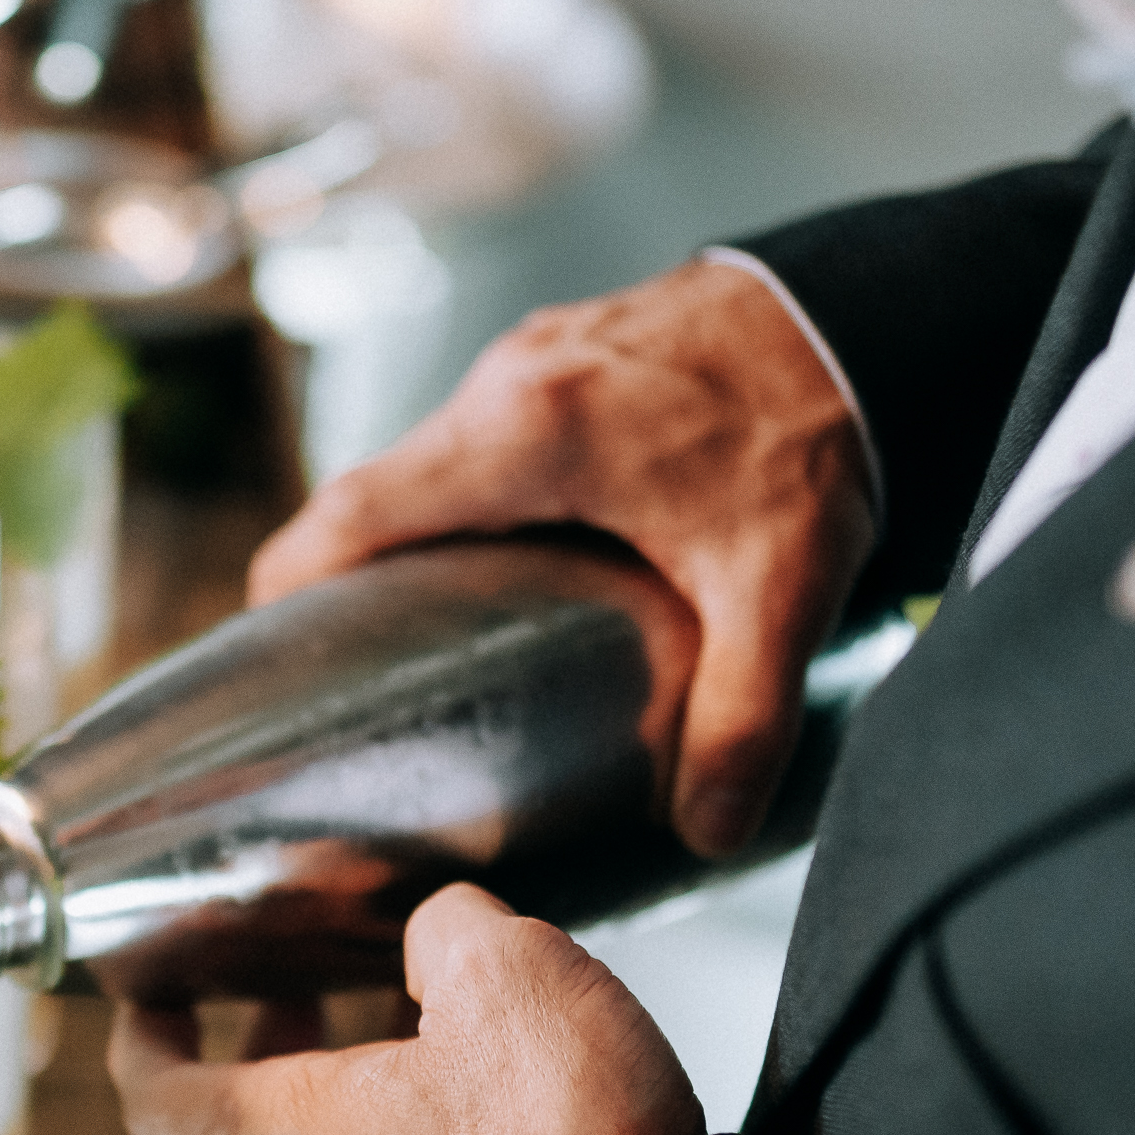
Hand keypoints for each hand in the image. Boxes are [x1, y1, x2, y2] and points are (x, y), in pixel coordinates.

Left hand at [108, 886, 703, 1134]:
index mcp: (292, 1132)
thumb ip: (449, 927)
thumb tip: (444, 925)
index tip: (145, 999)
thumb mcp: (500, 971)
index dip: (141, 1043)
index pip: (161, 1101)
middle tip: (292, 981)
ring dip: (353, 1077)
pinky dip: (423, 1119)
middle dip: (264, 1041)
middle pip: (249, 1125)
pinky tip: (494, 1072)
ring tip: (409, 1005)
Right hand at [249, 256, 873, 857]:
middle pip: (375, 494)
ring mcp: (529, 357)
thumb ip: (742, 718)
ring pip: (428, 464)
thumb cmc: (811, 422)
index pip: (351, 511)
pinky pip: (474, 440)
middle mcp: (504, 384)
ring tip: (428, 639)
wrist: (870, 303)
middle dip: (346, 582)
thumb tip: (702, 831)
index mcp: (524, 435)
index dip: (288, 587)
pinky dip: (464, 504)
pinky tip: (512, 570)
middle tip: (350, 679)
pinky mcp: (563, 352)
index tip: (265, 660)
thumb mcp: (779, 587)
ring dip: (412, 542)